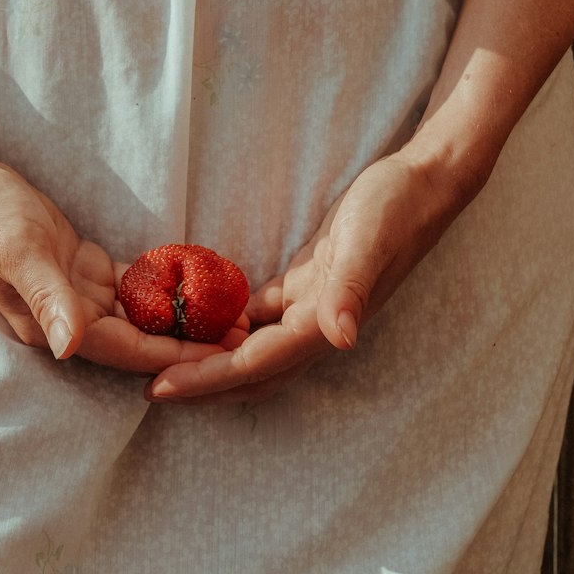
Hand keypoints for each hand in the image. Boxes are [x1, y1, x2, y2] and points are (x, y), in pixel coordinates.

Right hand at [0, 153, 247, 372]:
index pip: (124, 349)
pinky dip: (159, 288)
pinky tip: (194, 287)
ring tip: (230, 316)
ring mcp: (73, 294)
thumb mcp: (17, 251)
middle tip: (243, 337)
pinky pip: (128, 287)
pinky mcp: (78, 268)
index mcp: (51, 323)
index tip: (220, 357)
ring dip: (181, 320)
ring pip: (138, 317)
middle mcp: (66, 317)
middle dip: (189, 343)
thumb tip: (71, 347)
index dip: (173, 355)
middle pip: (138, 341)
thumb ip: (47, 297)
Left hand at [144, 146, 473, 405]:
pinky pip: (262, 315)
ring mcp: (314, 306)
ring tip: (165, 361)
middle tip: (148, 389)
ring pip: (254, 348)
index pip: (255, 363)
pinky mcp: (310, 282)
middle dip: (201, 385)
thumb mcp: (371, 239)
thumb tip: (341, 339)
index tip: (160, 389)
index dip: (207, 379)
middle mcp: (318, 325)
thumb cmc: (397, 207)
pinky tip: (201, 318)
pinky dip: (230, 324)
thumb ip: (353, 289)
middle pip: (250, 371)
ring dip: (213, 360)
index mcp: (324, 321)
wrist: (425, 184)